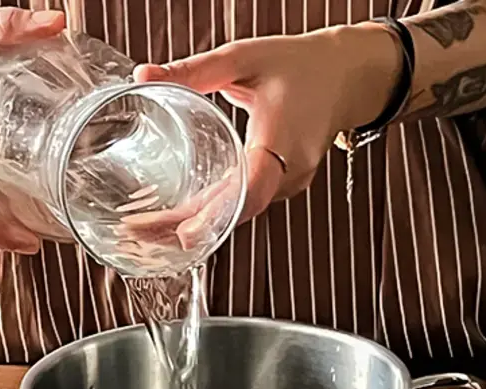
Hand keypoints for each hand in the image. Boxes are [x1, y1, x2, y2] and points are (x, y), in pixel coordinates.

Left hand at [133, 25, 399, 221]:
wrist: (346, 75)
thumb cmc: (301, 65)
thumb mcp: (243, 59)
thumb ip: (193, 70)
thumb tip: (143, 73)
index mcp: (283, 141)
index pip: (250, 190)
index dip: (216, 214)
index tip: (182, 232)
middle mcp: (290, 172)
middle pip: (236, 212)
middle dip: (187, 227)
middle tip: (138, 232)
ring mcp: (289, 183)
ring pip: (239, 213)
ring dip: (196, 223)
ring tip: (147, 230)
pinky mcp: (283, 184)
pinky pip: (246, 205)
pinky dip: (214, 213)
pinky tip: (182, 218)